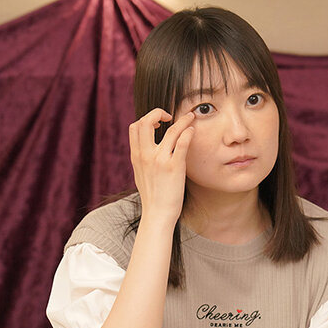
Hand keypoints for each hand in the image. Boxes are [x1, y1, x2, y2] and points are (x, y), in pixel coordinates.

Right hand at [128, 108, 194, 225]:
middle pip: (146, 121)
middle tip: (170, 116)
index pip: (135, 126)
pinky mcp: (174, 167)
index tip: (158, 122)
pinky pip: (182, 142)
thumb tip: (147, 148)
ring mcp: (160, 160)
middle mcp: (145, 155)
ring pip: (171, 130)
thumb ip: (143, 158)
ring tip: (191, 117)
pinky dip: (188, 132)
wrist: (157, 214)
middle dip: (158, 112)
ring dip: (183, 120)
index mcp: (136, 156)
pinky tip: (193, 131)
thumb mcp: (140, 174)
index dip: (146, 119)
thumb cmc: (153, 196)